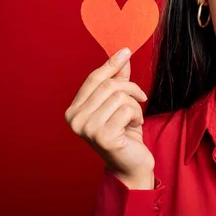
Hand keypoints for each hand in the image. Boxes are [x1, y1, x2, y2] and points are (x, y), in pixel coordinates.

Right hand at [65, 47, 154, 188]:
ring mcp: (86, 128)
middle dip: (130, 89)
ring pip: (119, 96)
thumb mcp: (120, 104)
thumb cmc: (125, 134)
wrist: (132, 164)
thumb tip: (122, 55)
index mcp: (74, 110)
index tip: (126, 51)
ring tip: (134, 118)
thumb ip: (118, 81)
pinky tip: (134, 127)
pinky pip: (126, 110)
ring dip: (134, 105)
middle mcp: (75, 119)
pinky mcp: (102, 136)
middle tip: (141, 98)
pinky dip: (136, 115)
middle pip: (108, 85)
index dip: (111, 64)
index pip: (93, 79)